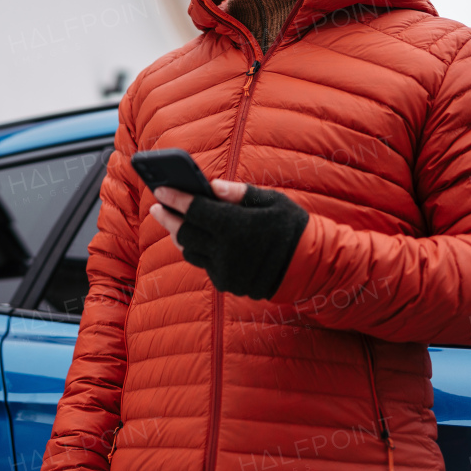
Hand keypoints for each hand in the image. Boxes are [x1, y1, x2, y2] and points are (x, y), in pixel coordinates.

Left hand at [149, 180, 307, 299]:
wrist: (313, 267)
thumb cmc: (292, 227)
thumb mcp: (271, 201)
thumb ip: (238, 193)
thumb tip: (210, 186)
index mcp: (236, 226)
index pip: (194, 210)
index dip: (175, 198)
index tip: (160, 189)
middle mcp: (226, 251)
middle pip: (184, 233)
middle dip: (168, 217)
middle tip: (157, 206)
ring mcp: (226, 271)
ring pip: (190, 251)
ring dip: (179, 235)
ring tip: (173, 221)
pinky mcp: (228, 284)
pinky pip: (204, 264)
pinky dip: (198, 250)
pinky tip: (196, 239)